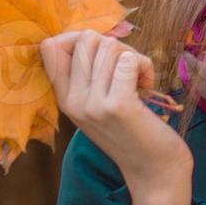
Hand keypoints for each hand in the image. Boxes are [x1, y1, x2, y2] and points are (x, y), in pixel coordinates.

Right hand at [40, 31, 193, 192]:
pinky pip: (128, 60)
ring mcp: (93, 104)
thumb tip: (88, 34)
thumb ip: (87, 74)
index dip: (80, 39)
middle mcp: (73, 101)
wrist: (154, 169)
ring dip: (133, 57)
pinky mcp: (118, 106)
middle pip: (86, 39)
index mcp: (63, 98)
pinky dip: (144, 66)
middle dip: (115, 47)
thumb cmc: (132, 130)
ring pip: (110, 46)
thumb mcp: (98, 103)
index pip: (50, 46)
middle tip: (128, 70)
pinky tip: (147, 85)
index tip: (104, 57)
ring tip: (138, 81)